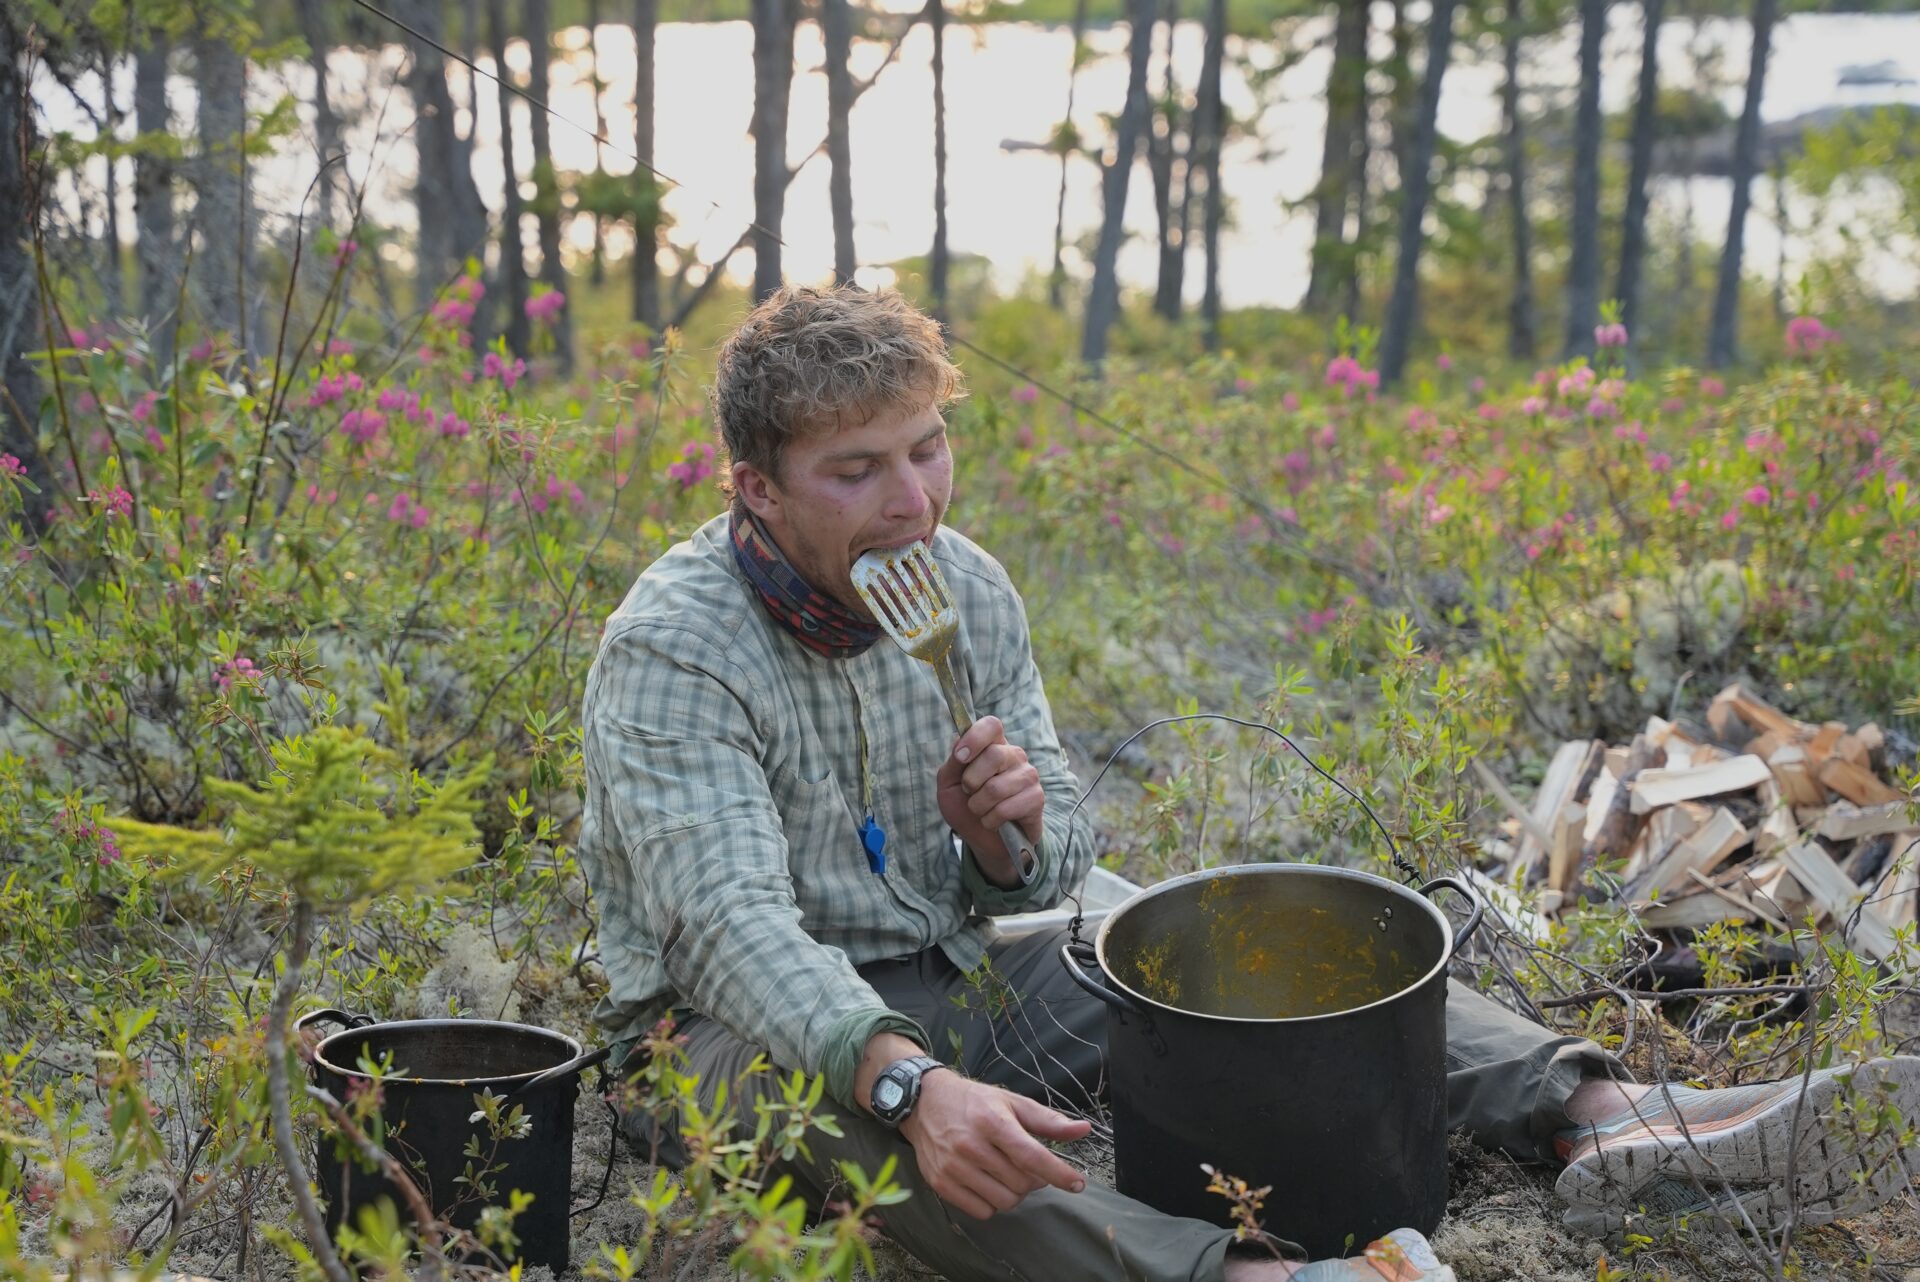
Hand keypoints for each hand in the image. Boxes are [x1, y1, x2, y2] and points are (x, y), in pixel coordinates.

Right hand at [898, 1070, 1090, 1217]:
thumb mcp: (1011, 1102)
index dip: (1059, 1173)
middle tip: (1028, 1165)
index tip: (1078, 1184)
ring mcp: (953, 1167)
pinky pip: (982, 1211)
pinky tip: (988, 1182)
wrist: (923, 1102)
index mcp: (992, 1121)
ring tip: (1007, 1173)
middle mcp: (971, 1145)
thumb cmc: (973, 1102)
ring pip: (1005, 1201)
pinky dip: (993, 1202)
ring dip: (1015, 1192)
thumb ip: (1047, 1121)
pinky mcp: (941, 1183)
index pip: (1032, 1156)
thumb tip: (1083, 1130)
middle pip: (1022, 1183)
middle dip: (1035, 1179)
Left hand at [937, 716, 1044, 873]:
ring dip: (979, 806)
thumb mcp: (948, 784)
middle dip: (972, 781)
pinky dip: (991, 820)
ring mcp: (1029, 776)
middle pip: (994, 755)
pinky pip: (1007, 808)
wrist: (983, 839)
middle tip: (970, 792)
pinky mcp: (1036, 799)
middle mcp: (1014, 756)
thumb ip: (952, 763)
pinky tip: (995, 821)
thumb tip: (959, 742)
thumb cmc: (965, 807)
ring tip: (981, 810)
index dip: (975, 738)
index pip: (992, 725)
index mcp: (993, 745)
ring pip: (996, 787)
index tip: (960, 758)